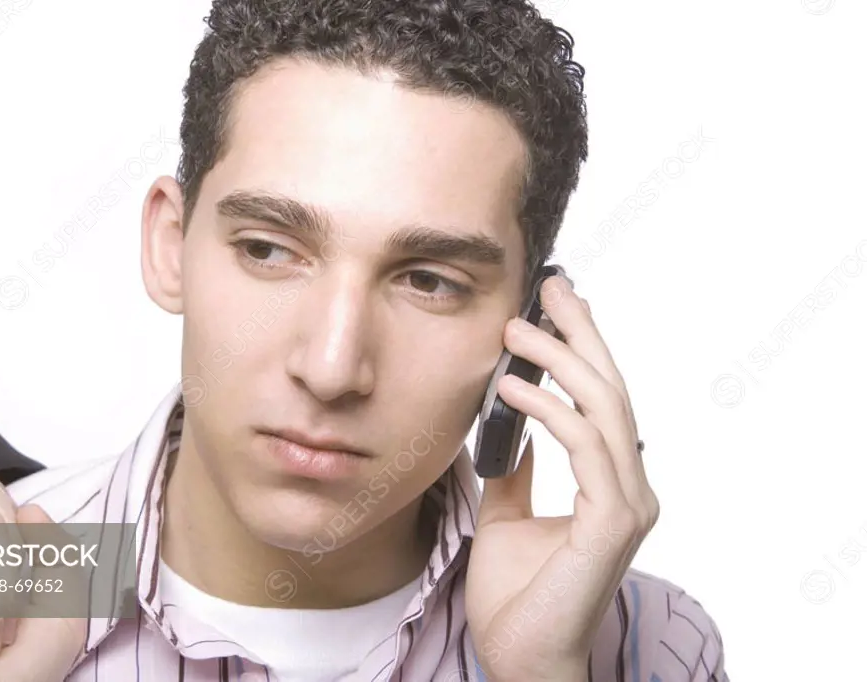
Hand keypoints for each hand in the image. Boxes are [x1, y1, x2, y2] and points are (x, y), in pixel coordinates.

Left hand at [466, 276, 658, 681]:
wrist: (518, 656)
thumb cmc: (516, 593)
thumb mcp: (506, 512)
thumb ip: (514, 468)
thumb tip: (507, 424)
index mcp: (610, 482)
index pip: (602, 399)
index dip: (583, 348)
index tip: (554, 304)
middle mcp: (630, 487)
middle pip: (612, 390)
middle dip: (582, 332)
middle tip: (550, 286)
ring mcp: (629, 505)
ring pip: (605, 410)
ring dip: (559, 362)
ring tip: (515, 332)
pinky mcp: (614, 524)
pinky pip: (586, 448)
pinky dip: (549, 411)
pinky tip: (509, 387)